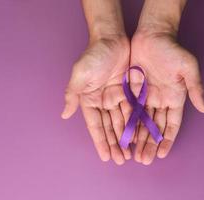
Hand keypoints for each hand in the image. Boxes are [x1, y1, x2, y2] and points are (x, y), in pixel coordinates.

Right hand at [61, 36, 131, 164]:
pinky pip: (133, 111)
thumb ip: (72, 95)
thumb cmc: (93, 56)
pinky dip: (135, 124)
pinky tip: (139, 136)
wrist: (111, 39)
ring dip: (125, 138)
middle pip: (110, 128)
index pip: (95, 126)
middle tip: (122, 160)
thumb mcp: (79, 75)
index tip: (106, 157)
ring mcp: (116, 98)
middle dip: (115, 144)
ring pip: (122, 122)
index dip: (101, 142)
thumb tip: (64, 115)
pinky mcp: (129, 92)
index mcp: (89, 101)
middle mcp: (103, 102)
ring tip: (131, 153)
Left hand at [130, 31, 203, 164]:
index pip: (171, 124)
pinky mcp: (132, 91)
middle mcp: (160, 101)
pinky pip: (129, 110)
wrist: (152, 35)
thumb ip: (195, 87)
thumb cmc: (172, 50)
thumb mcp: (188, 67)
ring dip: (137, 138)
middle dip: (149, 144)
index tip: (162, 154)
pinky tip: (123, 135)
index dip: (166, 139)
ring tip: (132, 154)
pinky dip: (127, 123)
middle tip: (143, 160)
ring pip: (141, 122)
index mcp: (174, 98)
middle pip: (154, 127)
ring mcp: (145, 97)